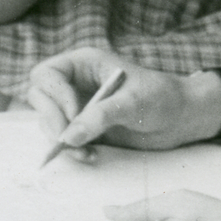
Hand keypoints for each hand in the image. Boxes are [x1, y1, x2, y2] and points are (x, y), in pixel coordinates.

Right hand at [26, 48, 211, 153]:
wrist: (180, 118)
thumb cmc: (162, 98)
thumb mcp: (134, 103)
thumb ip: (101, 116)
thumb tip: (68, 136)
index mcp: (85, 64)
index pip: (47, 74)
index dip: (53, 94)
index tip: (73, 113)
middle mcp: (76, 83)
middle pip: (39, 97)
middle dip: (51, 120)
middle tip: (69, 140)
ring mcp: (78, 106)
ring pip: (47, 121)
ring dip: (60, 140)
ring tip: (86, 152)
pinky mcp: (84, 128)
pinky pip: (63, 139)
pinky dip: (71, 150)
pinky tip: (90, 155)